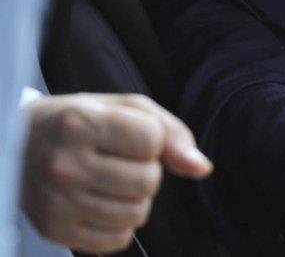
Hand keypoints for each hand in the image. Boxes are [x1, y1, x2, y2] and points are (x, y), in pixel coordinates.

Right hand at [21, 93, 211, 252]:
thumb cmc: (79, 121)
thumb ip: (170, 132)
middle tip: (119, 161)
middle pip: (148, 182)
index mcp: (81, 123)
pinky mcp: (54, 229)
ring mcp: (56, 200)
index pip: (152, 140)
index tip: (127, 135)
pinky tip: (100, 202)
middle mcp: (64, 164)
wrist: (15, 143)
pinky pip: (117, 239)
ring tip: (110, 181)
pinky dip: (119, 224)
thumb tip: (201, 167)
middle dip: (146, 171)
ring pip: (136, 214)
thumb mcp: (124, 109)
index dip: (151, 139)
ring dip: (135, 199)